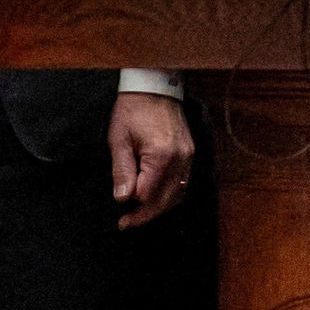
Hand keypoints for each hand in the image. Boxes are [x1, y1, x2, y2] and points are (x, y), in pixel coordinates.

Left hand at [109, 91, 194, 225]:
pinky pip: (183, 182)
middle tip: (128, 223)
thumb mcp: (119, 139)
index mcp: (161, 156)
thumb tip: (122, 198)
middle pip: (165, 200)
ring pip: (177, 194)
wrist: (154, 86)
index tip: (121, 219)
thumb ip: (122, 170)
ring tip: (140, 214)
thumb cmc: (133, 109)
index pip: (148, 196)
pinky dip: (170, 194)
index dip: (133, 209)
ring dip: (159, 207)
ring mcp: (188, 156)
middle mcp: (180, 159)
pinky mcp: (190, 152)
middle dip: (146, 215)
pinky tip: (156, 198)